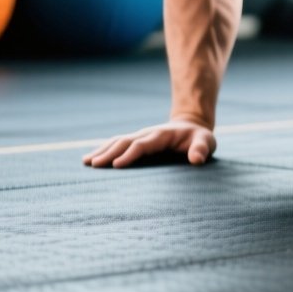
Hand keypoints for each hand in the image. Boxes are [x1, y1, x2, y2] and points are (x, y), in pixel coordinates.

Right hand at [83, 119, 215, 167]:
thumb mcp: (206, 141)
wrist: (191, 126)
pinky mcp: (136, 141)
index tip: (117, 165)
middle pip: (125, 142)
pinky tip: (89, 159)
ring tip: (85, 162)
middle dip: (109, 153)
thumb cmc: (199, 138)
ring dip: (101, 150)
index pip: (143, 145)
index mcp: (162, 135)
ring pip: (117, 141)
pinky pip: (117, 144)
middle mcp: (147, 134)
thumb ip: (202, 149)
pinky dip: (103, 149)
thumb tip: (196, 160)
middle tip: (93, 165)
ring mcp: (139, 136)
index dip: (130, 154)